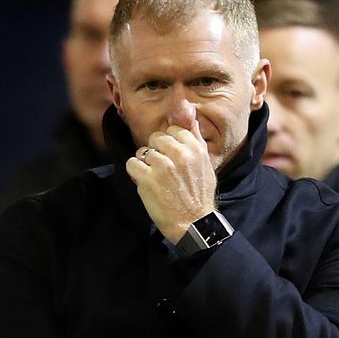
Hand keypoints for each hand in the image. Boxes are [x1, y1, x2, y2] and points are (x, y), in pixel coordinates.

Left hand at [125, 120, 216, 242]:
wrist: (194, 223)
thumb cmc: (200, 196)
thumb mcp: (206, 165)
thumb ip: (196, 139)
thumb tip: (189, 114)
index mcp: (195, 149)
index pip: (173, 130)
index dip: (168, 142)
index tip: (170, 155)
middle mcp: (180, 154)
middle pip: (156, 138)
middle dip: (155, 151)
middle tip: (160, 167)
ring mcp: (163, 166)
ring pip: (143, 151)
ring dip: (144, 163)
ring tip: (153, 177)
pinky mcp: (148, 179)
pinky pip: (132, 164)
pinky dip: (134, 172)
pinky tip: (143, 181)